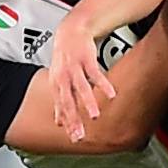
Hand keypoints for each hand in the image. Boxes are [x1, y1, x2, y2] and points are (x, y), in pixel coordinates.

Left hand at [49, 16, 115, 143]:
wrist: (71, 31)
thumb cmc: (67, 57)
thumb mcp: (59, 79)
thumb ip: (61, 101)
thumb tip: (58, 121)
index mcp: (57, 84)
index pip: (61, 107)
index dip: (67, 123)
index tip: (74, 137)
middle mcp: (63, 77)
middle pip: (68, 101)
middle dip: (74, 119)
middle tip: (81, 134)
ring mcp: (74, 67)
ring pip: (81, 88)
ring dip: (88, 103)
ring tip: (95, 116)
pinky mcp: (85, 58)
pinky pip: (95, 73)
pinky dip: (103, 84)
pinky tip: (111, 94)